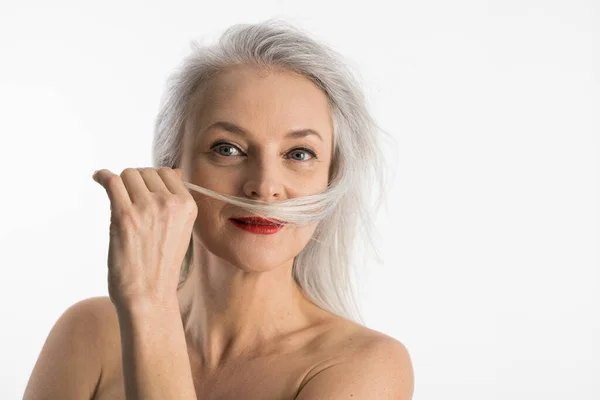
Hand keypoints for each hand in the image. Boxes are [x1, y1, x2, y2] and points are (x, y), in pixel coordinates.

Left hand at [92, 167, 196, 311]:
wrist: (149, 295)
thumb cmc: (161, 266)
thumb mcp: (180, 230)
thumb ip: (175, 202)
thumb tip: (171, 171)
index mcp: (187, 206)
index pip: (165, 173)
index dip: (149, 179)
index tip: (139, 189)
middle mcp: (170, 203)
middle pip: (145, 172)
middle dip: (134, 182)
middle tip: (127, 199)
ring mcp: (148, 208)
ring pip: (128, 175)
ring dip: (119, 183)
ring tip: (115, 196)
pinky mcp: (124, 216)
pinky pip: (111, 181)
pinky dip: (102, 176)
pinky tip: (98, 178)